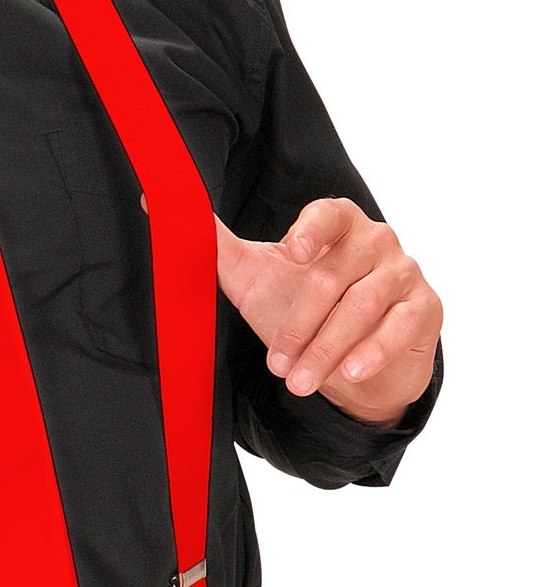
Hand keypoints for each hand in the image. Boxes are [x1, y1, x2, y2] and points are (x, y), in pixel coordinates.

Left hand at [215, 199, 441, 426]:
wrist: (351, 362)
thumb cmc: (298, 307)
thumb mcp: (254, 275)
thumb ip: (216, 243)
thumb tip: (161, 204)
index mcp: (338, 221)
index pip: (328, 213)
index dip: (309, 230)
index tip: (288, 254)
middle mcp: (376, 240)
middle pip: (332, 278)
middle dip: (300, 327)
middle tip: (277, 365)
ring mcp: (405, 272)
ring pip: (361, 308)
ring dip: (326, 350)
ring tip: (300, 381)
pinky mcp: (426, 308)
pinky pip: (398, 329)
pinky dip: (372, 353)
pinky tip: (351, 372)